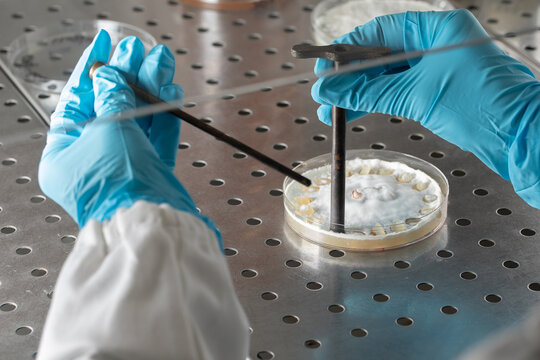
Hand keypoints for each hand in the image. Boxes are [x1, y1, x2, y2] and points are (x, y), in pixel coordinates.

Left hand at [38, 30, 219, 239]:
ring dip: (150, 89)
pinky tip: (171, 92)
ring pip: (136, 118)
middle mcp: (91, 158)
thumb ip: (112, 97)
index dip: (93, 67)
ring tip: (163, 64)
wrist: (149, 220)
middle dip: (128, 75)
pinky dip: (163, 115)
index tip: (107, 43)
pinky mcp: (148, 171)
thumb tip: (111, 76)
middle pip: (110, 105)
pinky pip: (154, 137)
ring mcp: (122, 165)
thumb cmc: (117, 182)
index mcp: (64, 153)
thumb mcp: (108, 128)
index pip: (77, 99)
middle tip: (141, 50)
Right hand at [312, 9, 539, 207]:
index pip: (380, 32)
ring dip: (358, 93)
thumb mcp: (418, 95)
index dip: (347, 49)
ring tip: (331, 109)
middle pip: (379, 55)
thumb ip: (370, 93)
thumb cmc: (484, 105)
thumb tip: (331, 90)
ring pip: (386, 77)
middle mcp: (435, 44)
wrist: (521, 137)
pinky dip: (375, 102)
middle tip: (324, 92)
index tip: (324, 67)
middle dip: (349, 76)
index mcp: (436, 28)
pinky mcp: (436, 92)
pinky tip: (354, 111)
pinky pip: (396, 93)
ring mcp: (435, 69)